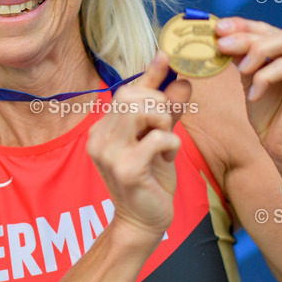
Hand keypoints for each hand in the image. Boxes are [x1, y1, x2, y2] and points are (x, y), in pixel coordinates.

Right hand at [86, 52, 191, 238]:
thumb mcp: (158, 137)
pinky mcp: (127, 169)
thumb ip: (166, 109)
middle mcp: (99, 138)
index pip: (125, 91)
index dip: (150, 78)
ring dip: (163, 122)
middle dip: (158, 104)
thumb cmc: (150, 178)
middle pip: (129, 95)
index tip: (166, 61)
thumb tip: (182, 80)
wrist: (143, 220)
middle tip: (166, 127)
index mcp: (102, 129)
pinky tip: (167, 158)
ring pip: (140, 110)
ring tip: (165, 142)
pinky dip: (171, 144)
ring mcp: (110, 153)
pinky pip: (157, 138)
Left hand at [215, 17, 281, 167]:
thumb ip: (243, 55)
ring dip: (257, 50)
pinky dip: (263, 78)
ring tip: (240, 69)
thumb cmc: (269, 113)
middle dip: (245, 36)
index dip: (243, 25)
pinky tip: (253, 95)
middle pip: (277, 32)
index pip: (268, 29)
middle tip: (221, 44)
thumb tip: (221, 34)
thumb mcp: (251, 77)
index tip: (219, 27)